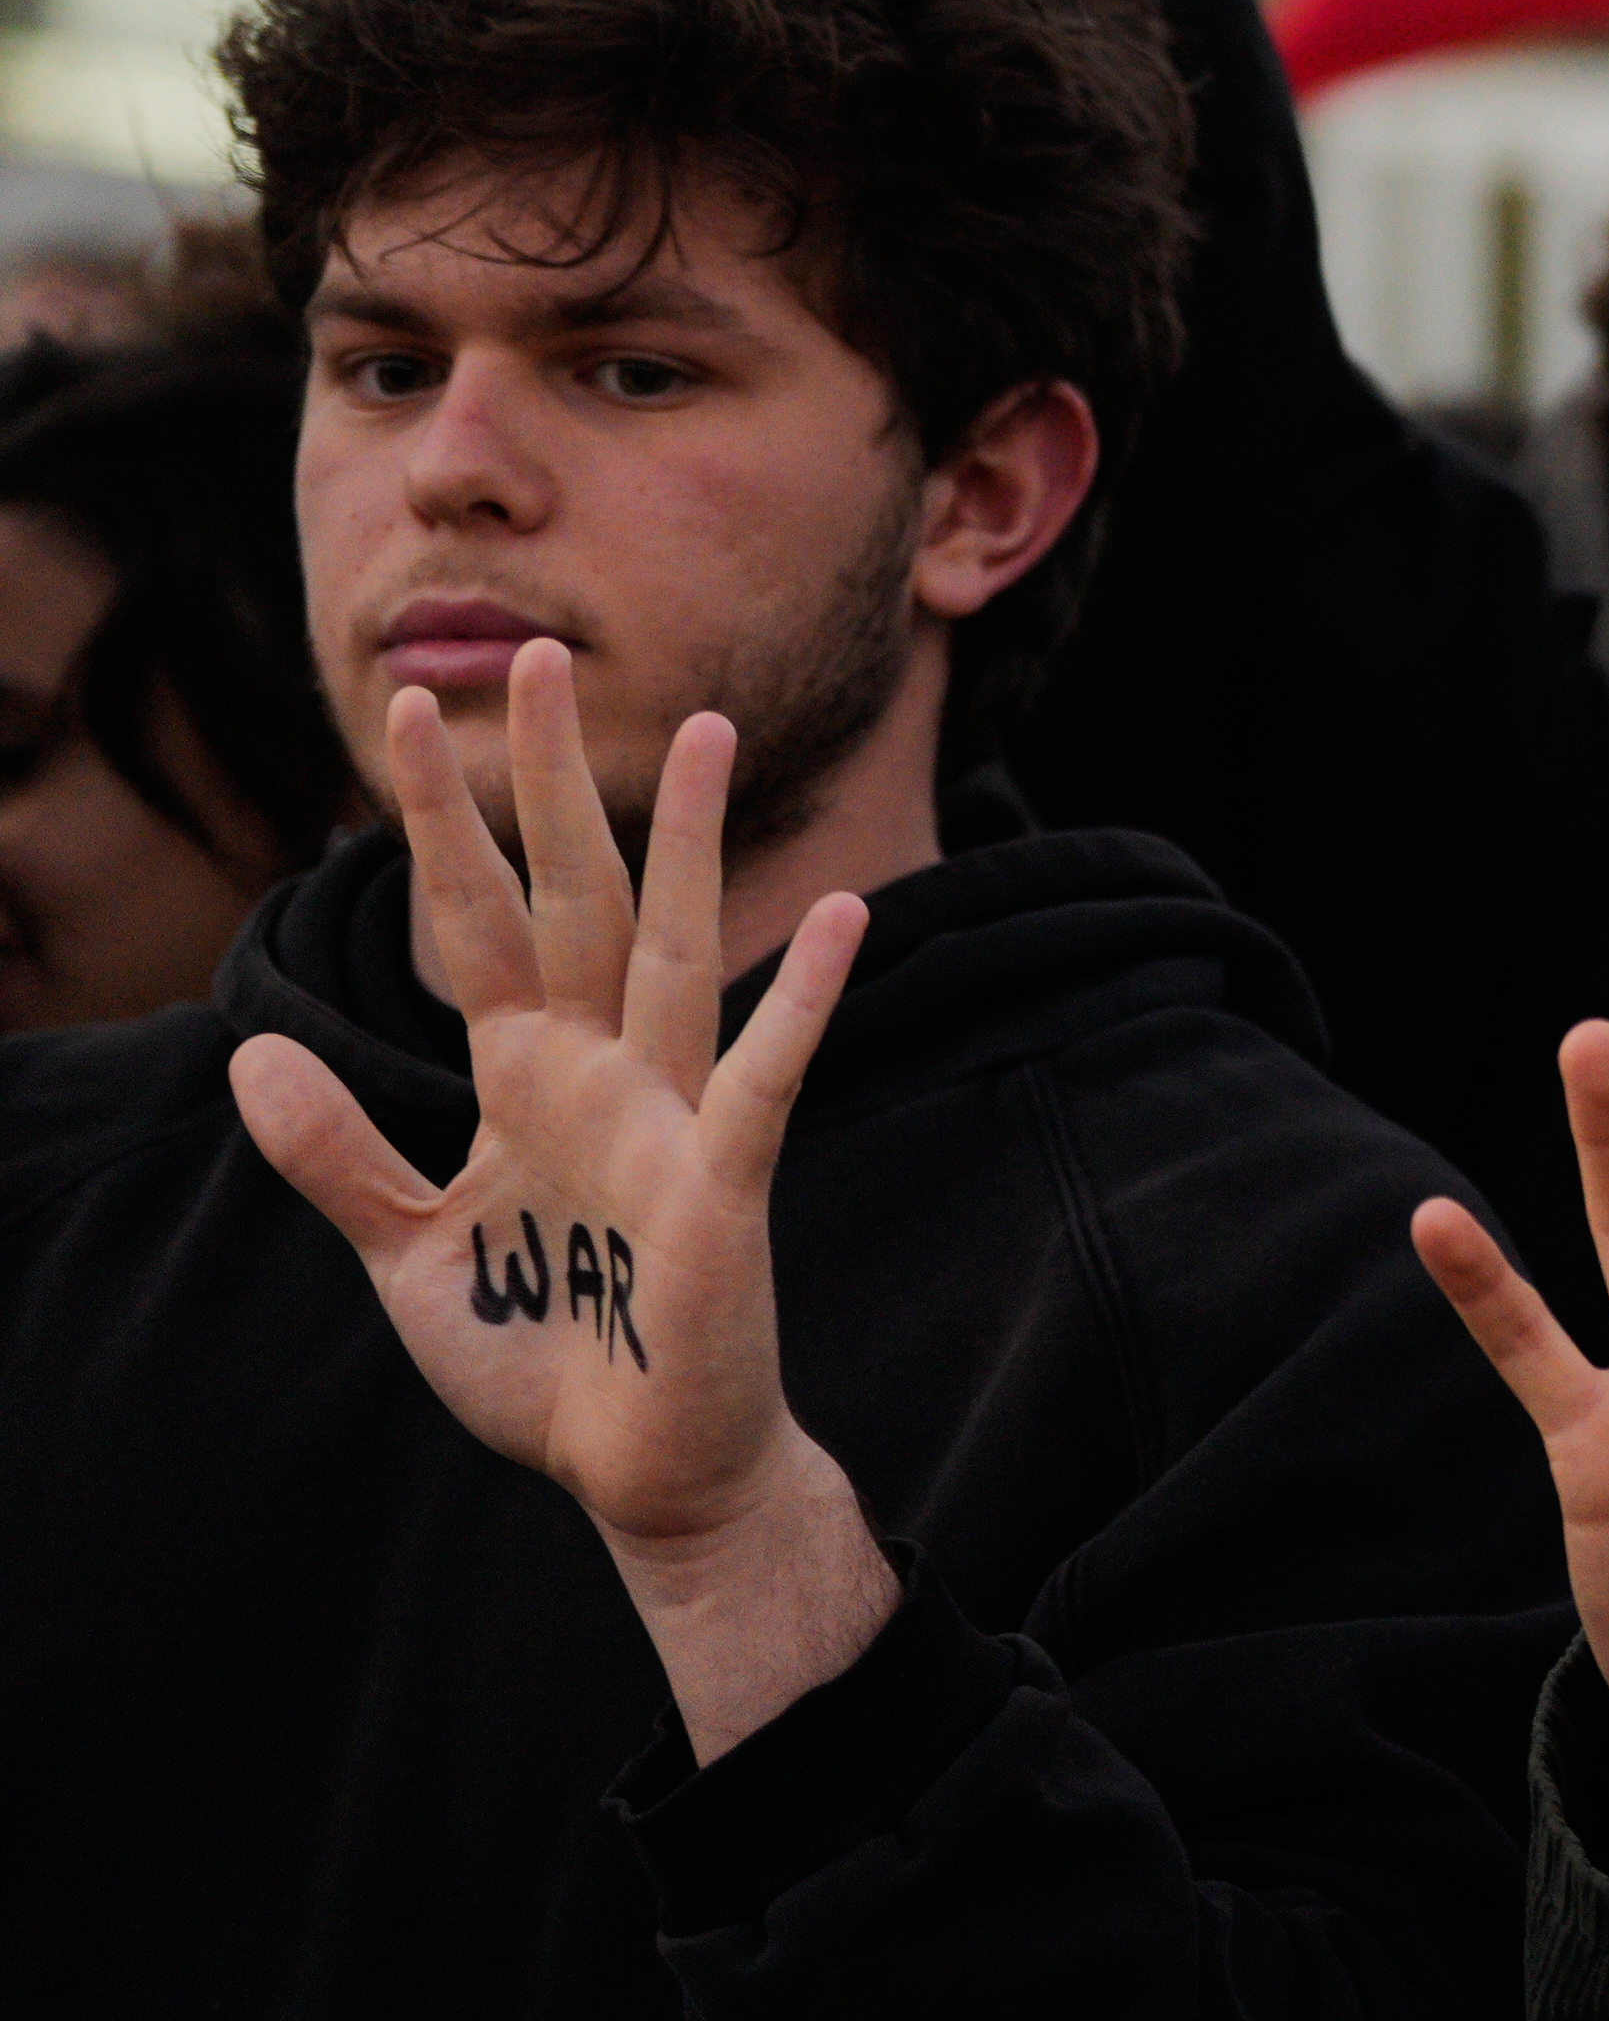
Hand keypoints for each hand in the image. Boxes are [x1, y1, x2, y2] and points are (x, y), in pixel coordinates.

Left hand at [225, 642, 879, 1614]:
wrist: (639, 1470)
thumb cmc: (544, 1360)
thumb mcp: (409, 1255)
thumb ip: (339, 1156)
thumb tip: (248, 1049)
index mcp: (526, 1079)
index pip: (474, 923)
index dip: (441, 823)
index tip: (413, 712)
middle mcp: (603, 1070)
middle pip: (576, 896)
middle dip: (550, 782)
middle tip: (532, 655)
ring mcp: (670, 1115)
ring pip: (679, 948)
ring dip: (691, 840)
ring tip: (710, 730)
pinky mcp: (724, 1182)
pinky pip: (765, 1076)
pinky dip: (808, 998)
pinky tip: (844, 917)